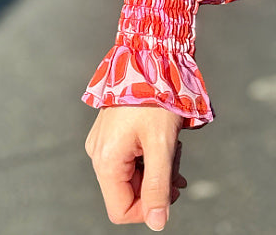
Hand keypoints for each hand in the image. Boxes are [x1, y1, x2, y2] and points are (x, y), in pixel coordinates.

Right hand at [85, 105, 186, 229]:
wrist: (147, 57)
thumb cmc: (154, 97)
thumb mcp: (162, 145)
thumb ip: (158, 186)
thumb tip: (157, 223)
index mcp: (105, 160)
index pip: (121, 210)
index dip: (149, 208)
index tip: (172, 188)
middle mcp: (98, 153)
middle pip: (128, 192)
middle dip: (157, 183)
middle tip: (177, 160)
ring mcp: (102, 142)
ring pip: (132, 175)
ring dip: (156, 168)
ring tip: (172, 146)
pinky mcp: (110, 133)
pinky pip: (129, 158)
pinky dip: (149, 156)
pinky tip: (162, 140)